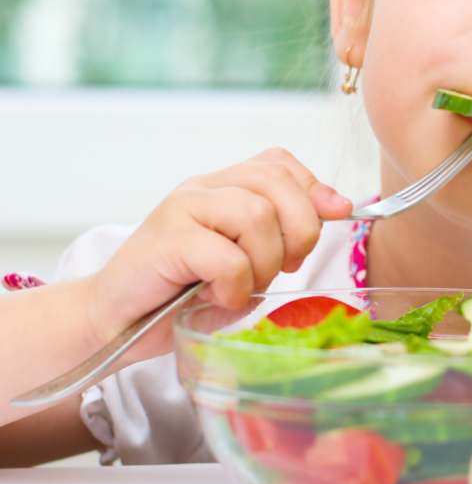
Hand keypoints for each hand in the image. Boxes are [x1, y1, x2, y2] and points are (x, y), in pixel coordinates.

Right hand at [83, 147, 351, 364]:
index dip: (313, 192)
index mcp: (224, 186)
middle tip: (286, 267)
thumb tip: (341, 206)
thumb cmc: (186, 292)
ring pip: (256, 215)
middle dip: (300, 230)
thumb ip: (286, 231)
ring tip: (243, 285)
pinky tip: (220, 297)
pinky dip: (236, 285)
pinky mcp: (166, 240)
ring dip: (264, 263)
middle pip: (276, 183)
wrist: (116, 320)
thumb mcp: (247, 260)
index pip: (280, 163)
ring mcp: (182, 209)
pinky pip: (226, 256)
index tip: (329, 223)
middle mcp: (203, 188)